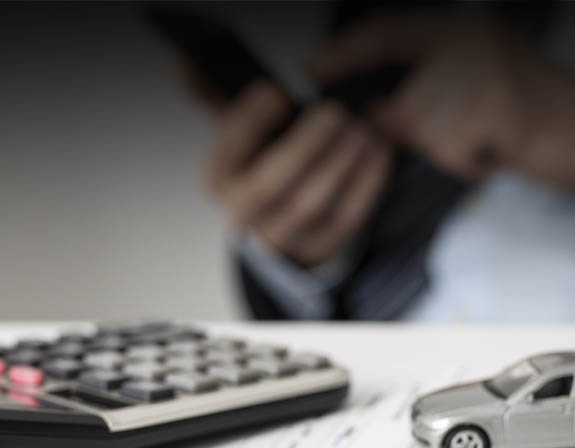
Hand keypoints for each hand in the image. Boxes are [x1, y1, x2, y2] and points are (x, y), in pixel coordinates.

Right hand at [203, 81, 391, 266]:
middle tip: (333, 111)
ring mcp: (283, 238)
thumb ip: (214, 93)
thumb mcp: (238, 130)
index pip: (230, 150)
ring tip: (363, 129)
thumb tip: (185, 63)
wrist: (281, 220)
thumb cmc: (262, 162)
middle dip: (305, 145)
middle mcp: (245, 215)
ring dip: (341, 164)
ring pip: (312, 205)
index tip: (277, 91)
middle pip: (272, 184)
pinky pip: (347, 219)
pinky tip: (379, 152)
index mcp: (219, 180)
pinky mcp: (320, 248)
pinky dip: (366, 184)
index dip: (252, 120)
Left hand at [309, 12, 574, 204]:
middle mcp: (470, 39)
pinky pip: (450, 147)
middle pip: (401, 98)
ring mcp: (483, 69)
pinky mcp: (496, 104)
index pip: (387, 29)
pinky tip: (499, 150)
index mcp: (464, 28)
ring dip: (450, 149)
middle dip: (417, 132)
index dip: (347, 51)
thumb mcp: (482, 84)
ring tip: (490, 141)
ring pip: (423, 126)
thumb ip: (430, 87)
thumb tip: (373, 113)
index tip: (315, 70)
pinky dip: (470, 161)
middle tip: (464, 139)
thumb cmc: (542, 115)